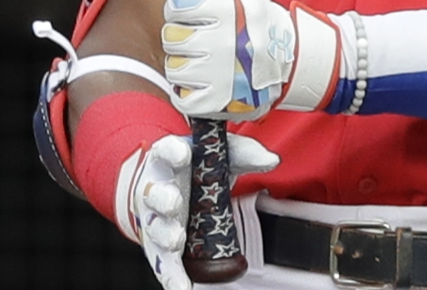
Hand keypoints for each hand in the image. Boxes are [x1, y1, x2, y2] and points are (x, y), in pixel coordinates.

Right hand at [117, 130, 278, 289]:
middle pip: (154, 193)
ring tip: (175, 240)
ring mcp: (154, 218)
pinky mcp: (158, 246)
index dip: (173, 151)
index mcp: (168, 158)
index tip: (182, 153)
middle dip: (163, 197)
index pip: (167, 151)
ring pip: (155, 228)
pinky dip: (172, 276)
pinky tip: (180, 287)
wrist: (162, 185)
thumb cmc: (192, 167)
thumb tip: (272, 160)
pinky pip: (163, 263)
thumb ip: (243, 154)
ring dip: (164, 234)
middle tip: (174, 202)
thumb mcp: (217, 155)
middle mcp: (155, 188)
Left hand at [161, 0, 342, 120]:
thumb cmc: (251, 23)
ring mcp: (223, 74)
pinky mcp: (220, 102)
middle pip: (171, 37)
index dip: (181, 12)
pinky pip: (181, 98)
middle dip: (181, 39)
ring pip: (173, 68)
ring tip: (206, 63)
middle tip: (203, 42)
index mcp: (229, 7)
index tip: (197, 17)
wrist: (292, 60)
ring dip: (184, 66)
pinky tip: (206, 83)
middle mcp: (226, 40)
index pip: (175, 7)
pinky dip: (188, 93)